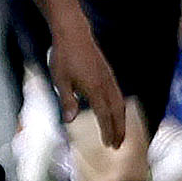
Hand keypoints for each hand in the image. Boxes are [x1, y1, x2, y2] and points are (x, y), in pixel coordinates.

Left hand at [49, 33, 129, 152]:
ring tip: (119, 134)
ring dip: (121, 120)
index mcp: (94, 88)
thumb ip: (67, 101)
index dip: (107, 130)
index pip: (104, 115)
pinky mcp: (108, 74)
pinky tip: (116, 113)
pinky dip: (120, 108)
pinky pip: (118, 94)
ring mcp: (109, 78)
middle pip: (117, 112)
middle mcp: (106, 84)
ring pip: (120, 103)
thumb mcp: (60, 80)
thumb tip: (70, 121)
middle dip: (119, 130)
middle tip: (118, 146)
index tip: (109, 144)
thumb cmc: (64, 57)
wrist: (74, 34)